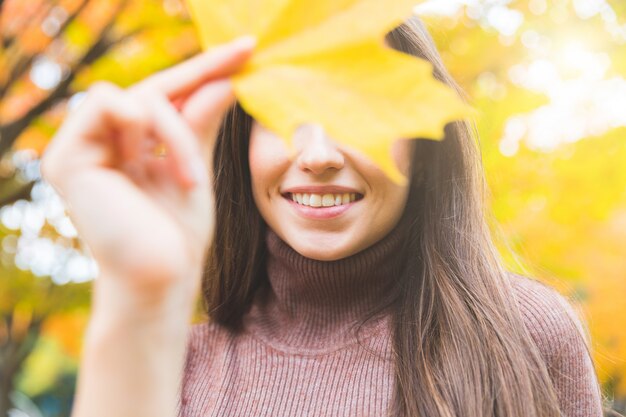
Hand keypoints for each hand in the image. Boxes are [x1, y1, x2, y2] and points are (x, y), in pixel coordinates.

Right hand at [41, 36, 256, 304]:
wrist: (162, 282)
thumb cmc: (178, 237)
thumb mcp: (195, 169)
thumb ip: (199, 125)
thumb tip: (224, 82)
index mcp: (127, 149)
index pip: (167, 99)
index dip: (203, 71)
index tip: (245, 50)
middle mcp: (101, 144)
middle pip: (153, 88)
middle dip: (203, 69)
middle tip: (247, 51)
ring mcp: (81, 150)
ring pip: (138, 96)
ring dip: (175, 128)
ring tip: (191, 176)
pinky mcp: (66, 159)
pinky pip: (111, 105)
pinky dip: (148, 129)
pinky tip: (159, 166)